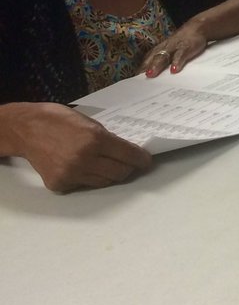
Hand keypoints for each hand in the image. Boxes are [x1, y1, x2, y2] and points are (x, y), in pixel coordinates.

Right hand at [16, 103, 151, 193]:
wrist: (26, 129)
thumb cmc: (57, 119)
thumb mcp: (88, 122)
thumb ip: (107, 138)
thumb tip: (125, 151)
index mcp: (95, 139)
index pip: (128, 155)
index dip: (141, 159)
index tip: (146, 161)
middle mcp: (85, 159)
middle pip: (120, 173)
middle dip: (128, 168)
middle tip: (128, 163)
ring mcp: (72, 174)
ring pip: (104, 182)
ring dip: (110, 174)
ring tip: (104, 164)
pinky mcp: (60, 184)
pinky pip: (84, 185)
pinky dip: (88, 178)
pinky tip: (81, 166)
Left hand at [143, 23, 208, 76]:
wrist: (197, 27)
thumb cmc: (181, 42)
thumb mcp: (170, 50)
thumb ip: (162, 60)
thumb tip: (153, 75)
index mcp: (159, 49)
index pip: (147, 60)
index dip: (141, 69)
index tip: (134, 80)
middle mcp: (164, 48)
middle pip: (153, 58)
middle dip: (145, 68)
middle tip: (138, 78)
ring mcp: (175, 47)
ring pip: (163, 56)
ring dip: (156, 65)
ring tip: (151, 74)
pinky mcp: (186, 47)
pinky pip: (180, 55)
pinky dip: (177, 62)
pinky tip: (174, 70)